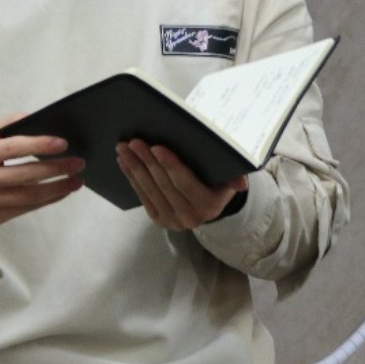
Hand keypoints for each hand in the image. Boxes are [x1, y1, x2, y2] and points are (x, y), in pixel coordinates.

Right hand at [0, 121, 83, 228]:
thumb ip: (6, 126)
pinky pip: (26, 209)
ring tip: (76, 180)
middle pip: (24, 176)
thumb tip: (35, 118)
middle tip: (78, 162)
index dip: (38, 145)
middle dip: (55, 169)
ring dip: (57, 189)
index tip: (62, 143)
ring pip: (28, 197)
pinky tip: (61, 191)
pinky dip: (47, 200)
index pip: (12, 148)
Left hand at [116, 139, 246, 230]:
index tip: (156, 147)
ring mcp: (172, 221)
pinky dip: (131, 178)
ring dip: (134, 167)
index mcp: (209, 206)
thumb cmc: (218, 183)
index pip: (186, 183)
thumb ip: (235, 176)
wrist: (210, 206)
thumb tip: (241, 181)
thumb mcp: (230, 179)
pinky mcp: (159, 219)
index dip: (170, 165)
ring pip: (149, 190)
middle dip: (146, 162)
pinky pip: (142, 196)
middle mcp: (190, 217)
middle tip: (134, 142)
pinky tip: (124, 162)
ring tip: (123, 148)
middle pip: (164, 185)